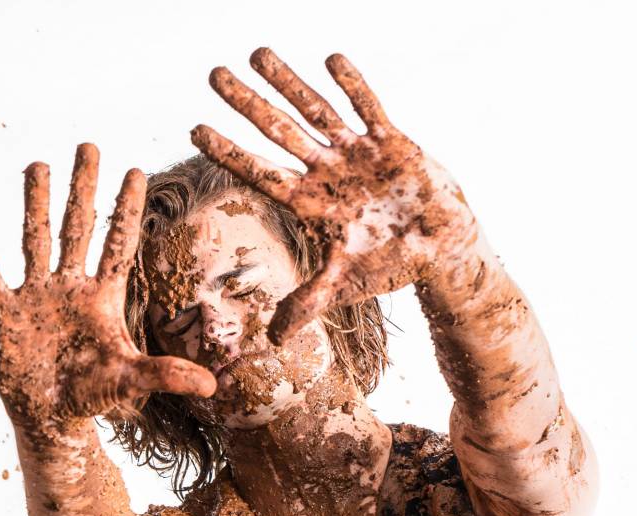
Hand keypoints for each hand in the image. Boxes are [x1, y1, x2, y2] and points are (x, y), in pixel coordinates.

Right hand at [0, 144, 215, 432]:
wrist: (50, 416)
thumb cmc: (92, 395)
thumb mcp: (129, 381)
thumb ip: (166, 375)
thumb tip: (212, 386)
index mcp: (103, 297)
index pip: (119, 244)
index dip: (126, 210)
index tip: (135, 170)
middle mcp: (70, 287)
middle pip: (79, 227)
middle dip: (84, 188)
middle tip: (89, 146)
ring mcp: (37, 296)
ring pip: (36, 240)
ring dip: (37, 204)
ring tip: (38, 165)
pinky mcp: (8, 314)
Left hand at [192, 48, 481, 343]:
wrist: (441, 251)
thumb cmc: (390, 267)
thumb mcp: (345, 287)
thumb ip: (309, 304)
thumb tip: (274, 340)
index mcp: (309, 203)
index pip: (259, 172)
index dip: (229, 151)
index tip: (195, 128)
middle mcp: (326, 173)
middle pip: (277, 131)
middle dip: (247, 103)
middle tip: (214, 74)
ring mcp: (356, 154)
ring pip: (315, 110)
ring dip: (287, 82)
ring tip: (257, 53)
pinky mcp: (392, 143)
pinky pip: (369, 108)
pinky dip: (353, 85)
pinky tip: (330, 59)